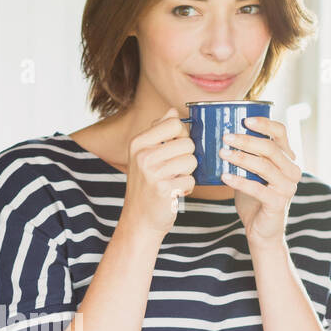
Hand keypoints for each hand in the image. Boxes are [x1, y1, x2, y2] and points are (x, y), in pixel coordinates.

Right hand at [120, 108, 196, 239]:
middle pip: (187, 143)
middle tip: (174, 170)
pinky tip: (174, 192)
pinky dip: (186, 188)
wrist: (139, 220)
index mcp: (138, 143)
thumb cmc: (146, 185)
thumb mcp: (145, 155)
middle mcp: (143, 156)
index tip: (174, 148)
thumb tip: (172, 110)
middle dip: (187, 157)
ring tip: (174, 180)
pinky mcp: (163, 190)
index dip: (182, 135)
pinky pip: (191, 180)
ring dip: (188, 173)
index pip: (174, 123)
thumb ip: (159, 131)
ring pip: (191, 161)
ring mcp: (152, 173)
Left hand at [218, 116, 301, 247]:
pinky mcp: (278, 203)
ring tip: (222, 153)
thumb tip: (224, 136)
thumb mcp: (252, 173)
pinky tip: (224, 177)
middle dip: (246, 140)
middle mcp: (292, 171)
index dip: (264, 124)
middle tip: (225, 137)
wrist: (262, 230)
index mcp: (288, 159)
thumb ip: (247, 156)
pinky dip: (239, 181)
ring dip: (241, 158)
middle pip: (270, 148)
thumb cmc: (255, 199)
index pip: (281, 133)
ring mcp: (287, 187)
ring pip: (264, 166)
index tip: (244, 119)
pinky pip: (257, 188)